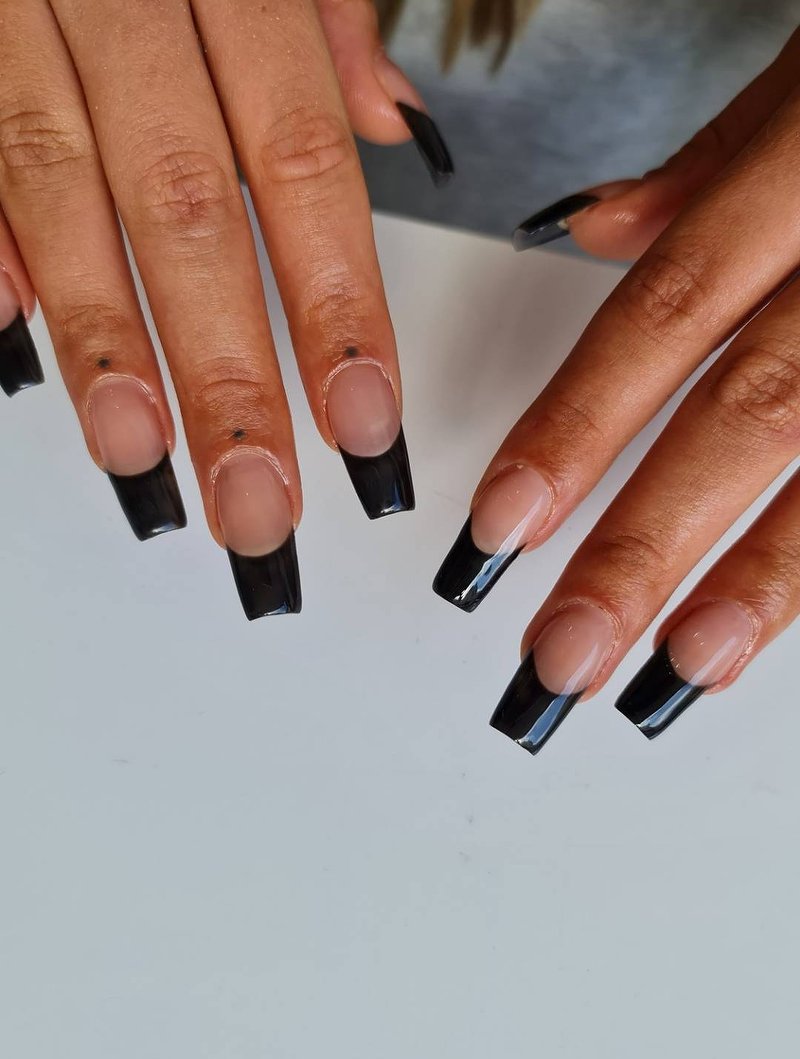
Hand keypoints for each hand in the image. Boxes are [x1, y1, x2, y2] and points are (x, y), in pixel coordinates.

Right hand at [0, 0, 450, 618]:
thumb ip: (323, 13)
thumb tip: (378, 123)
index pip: (299, 166)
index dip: (335, 307)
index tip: (364, 427)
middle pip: (188, 209)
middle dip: (227, 375)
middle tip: (260, 505)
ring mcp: (11, 4)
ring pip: (59, 190)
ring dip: (106, 346)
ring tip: (143, 466)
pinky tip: (13, 339)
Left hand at [434, 28, 799, 751]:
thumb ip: (709, 169)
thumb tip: (596, 233)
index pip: (664, 315)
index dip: (578, 428)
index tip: (502, 528)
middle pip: (744, 417)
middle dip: (646, 548)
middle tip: (563, 654)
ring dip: (757, 583)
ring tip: (679, 673)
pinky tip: (767, 629)